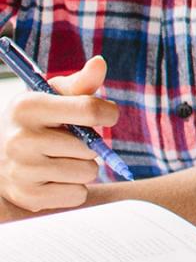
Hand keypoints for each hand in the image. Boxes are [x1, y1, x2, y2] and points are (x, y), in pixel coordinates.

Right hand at [0, 56, 116, 212]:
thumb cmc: (36, 120)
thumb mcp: (52, 96)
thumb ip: (81, 83)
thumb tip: (99, 63)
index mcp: (27, 107)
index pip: (88, 110)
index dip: (108, 113)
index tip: (107, 115)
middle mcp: (20, 139)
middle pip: (91, 147)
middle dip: (91, 143)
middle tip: (71, 140)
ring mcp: (21, 171)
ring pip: (88, 172)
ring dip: (84, 166)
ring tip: (63, 158)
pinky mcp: (27, 198)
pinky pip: (78, 195)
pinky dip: (74, 188)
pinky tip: (56, 178)